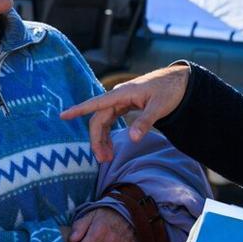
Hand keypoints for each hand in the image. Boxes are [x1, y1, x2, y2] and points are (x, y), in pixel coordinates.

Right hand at [60, 64, 189, 161]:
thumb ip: (145, 122)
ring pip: (104, 120)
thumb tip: (132, 139)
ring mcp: (121, 100)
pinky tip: (111, 145)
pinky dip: (109, 133)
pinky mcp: (126, 104)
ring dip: (102, 139)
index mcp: (122, 93)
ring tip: (107, 158)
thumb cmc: (169, 90)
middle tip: (104, 160)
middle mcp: (118, 96)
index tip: (63, 115)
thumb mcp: (160, 107)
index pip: (96, 103)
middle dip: (97, 140)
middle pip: (99, 119)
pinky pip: (111, 119)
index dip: (78, 110)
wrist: (179, 81)